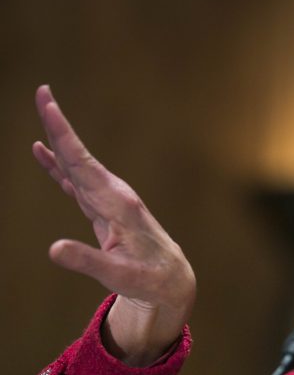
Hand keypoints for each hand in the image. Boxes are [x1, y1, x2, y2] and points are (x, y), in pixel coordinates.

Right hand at [32, 85, 195, 365]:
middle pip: (79, 156)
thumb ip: (87, 262)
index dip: (64, 134)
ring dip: (58, 141)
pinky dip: (59, 166)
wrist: (171, 281)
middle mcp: (114, 195)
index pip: (83, 163)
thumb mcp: (119, 276)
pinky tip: (44, 153)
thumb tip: (54, 249)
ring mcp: (109, 201)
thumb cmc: (149, 279)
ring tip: (42, 113)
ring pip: (77, 165)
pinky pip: (76, 182)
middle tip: (42, 92)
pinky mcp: (103, 210)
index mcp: (118, 204)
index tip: (50, 104)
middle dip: (60, 126)